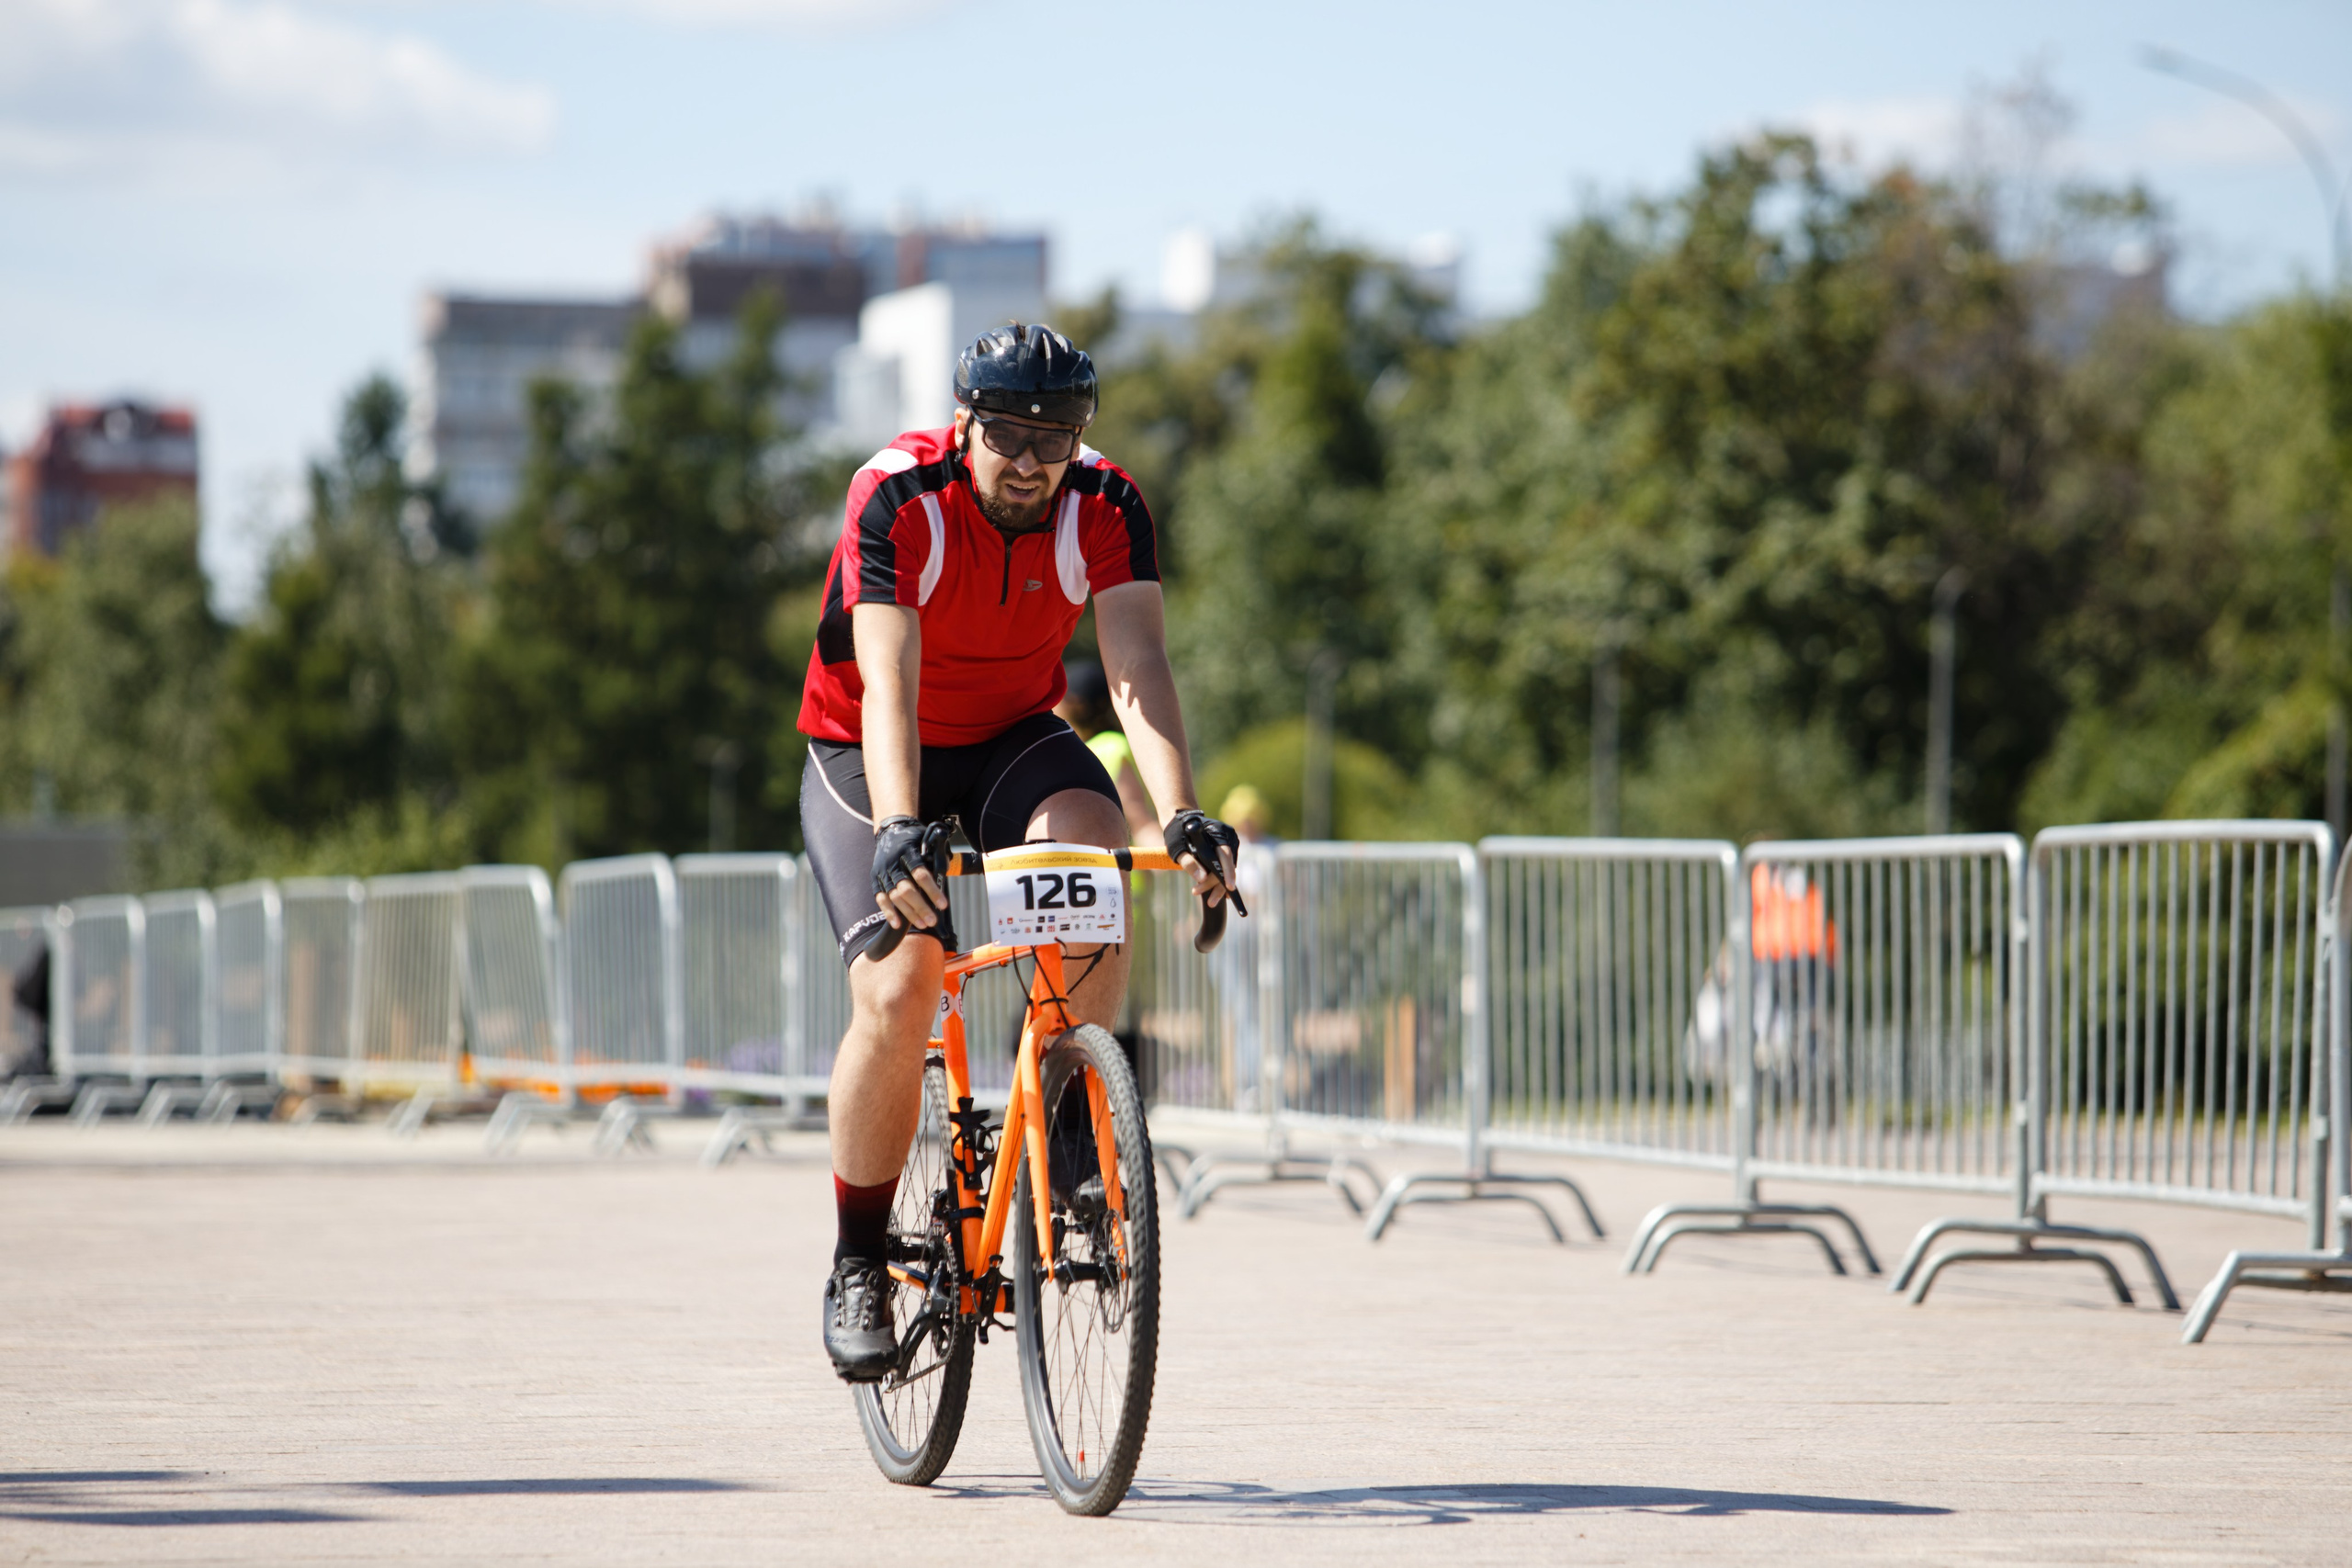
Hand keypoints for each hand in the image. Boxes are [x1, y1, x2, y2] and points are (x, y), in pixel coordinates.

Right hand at [872, 816, 948, 930]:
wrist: (891, 829)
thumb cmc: (913, 837)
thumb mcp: (926, 842)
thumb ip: (934, 859)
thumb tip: (944, 878)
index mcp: (907, 852)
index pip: (920, 874)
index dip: (932, 891)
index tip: (943, 904)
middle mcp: (893, 863)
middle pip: (906, 889)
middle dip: (920, 907)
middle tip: (932, 920)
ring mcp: (883, 872)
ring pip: (894, 897)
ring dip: (908, 913)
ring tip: (923, 924)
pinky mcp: (876, 879)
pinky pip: (881, 898)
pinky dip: (888, 912)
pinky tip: (897, 924)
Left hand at [1163, 809, 1243, 912]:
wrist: (1179, 822)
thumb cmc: (1177, 834)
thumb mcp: (1177, 849)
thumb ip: (1189, 863)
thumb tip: (1202, 878)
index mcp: (1217, 832)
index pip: (1226, 855)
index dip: (1228, 873)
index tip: (1229, 888)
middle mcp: (1227, 837)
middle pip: (1227, 865)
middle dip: (1218, 885)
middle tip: (1210, 903)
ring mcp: (1228, 844)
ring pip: (1227, 869)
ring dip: (1218, 885)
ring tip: (1211, 901)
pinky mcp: (1225, 851)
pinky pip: (1225, 867)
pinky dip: (1220, 879)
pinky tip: (1217, 893)